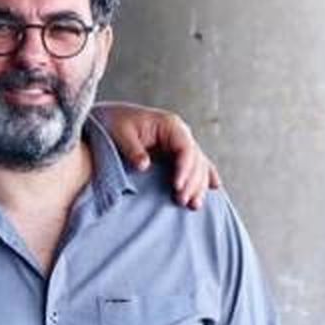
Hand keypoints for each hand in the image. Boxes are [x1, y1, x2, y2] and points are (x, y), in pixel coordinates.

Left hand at [97, 102, 220, 208]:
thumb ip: (133, 149)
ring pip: (198, 165)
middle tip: (182, 201)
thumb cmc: (114, 122)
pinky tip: (215, 187)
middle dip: (191, 182)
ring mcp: (180, 144)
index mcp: (170, 125)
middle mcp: (180, 134)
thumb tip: (144, 166)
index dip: (184, 168)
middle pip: (196, 160)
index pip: (186, 148)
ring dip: (199, 185)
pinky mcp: (175, 154)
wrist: (110, 118)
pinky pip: (196, 165)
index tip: (177, 187)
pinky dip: (206, 176)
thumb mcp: (120, 132)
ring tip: (193, 206)